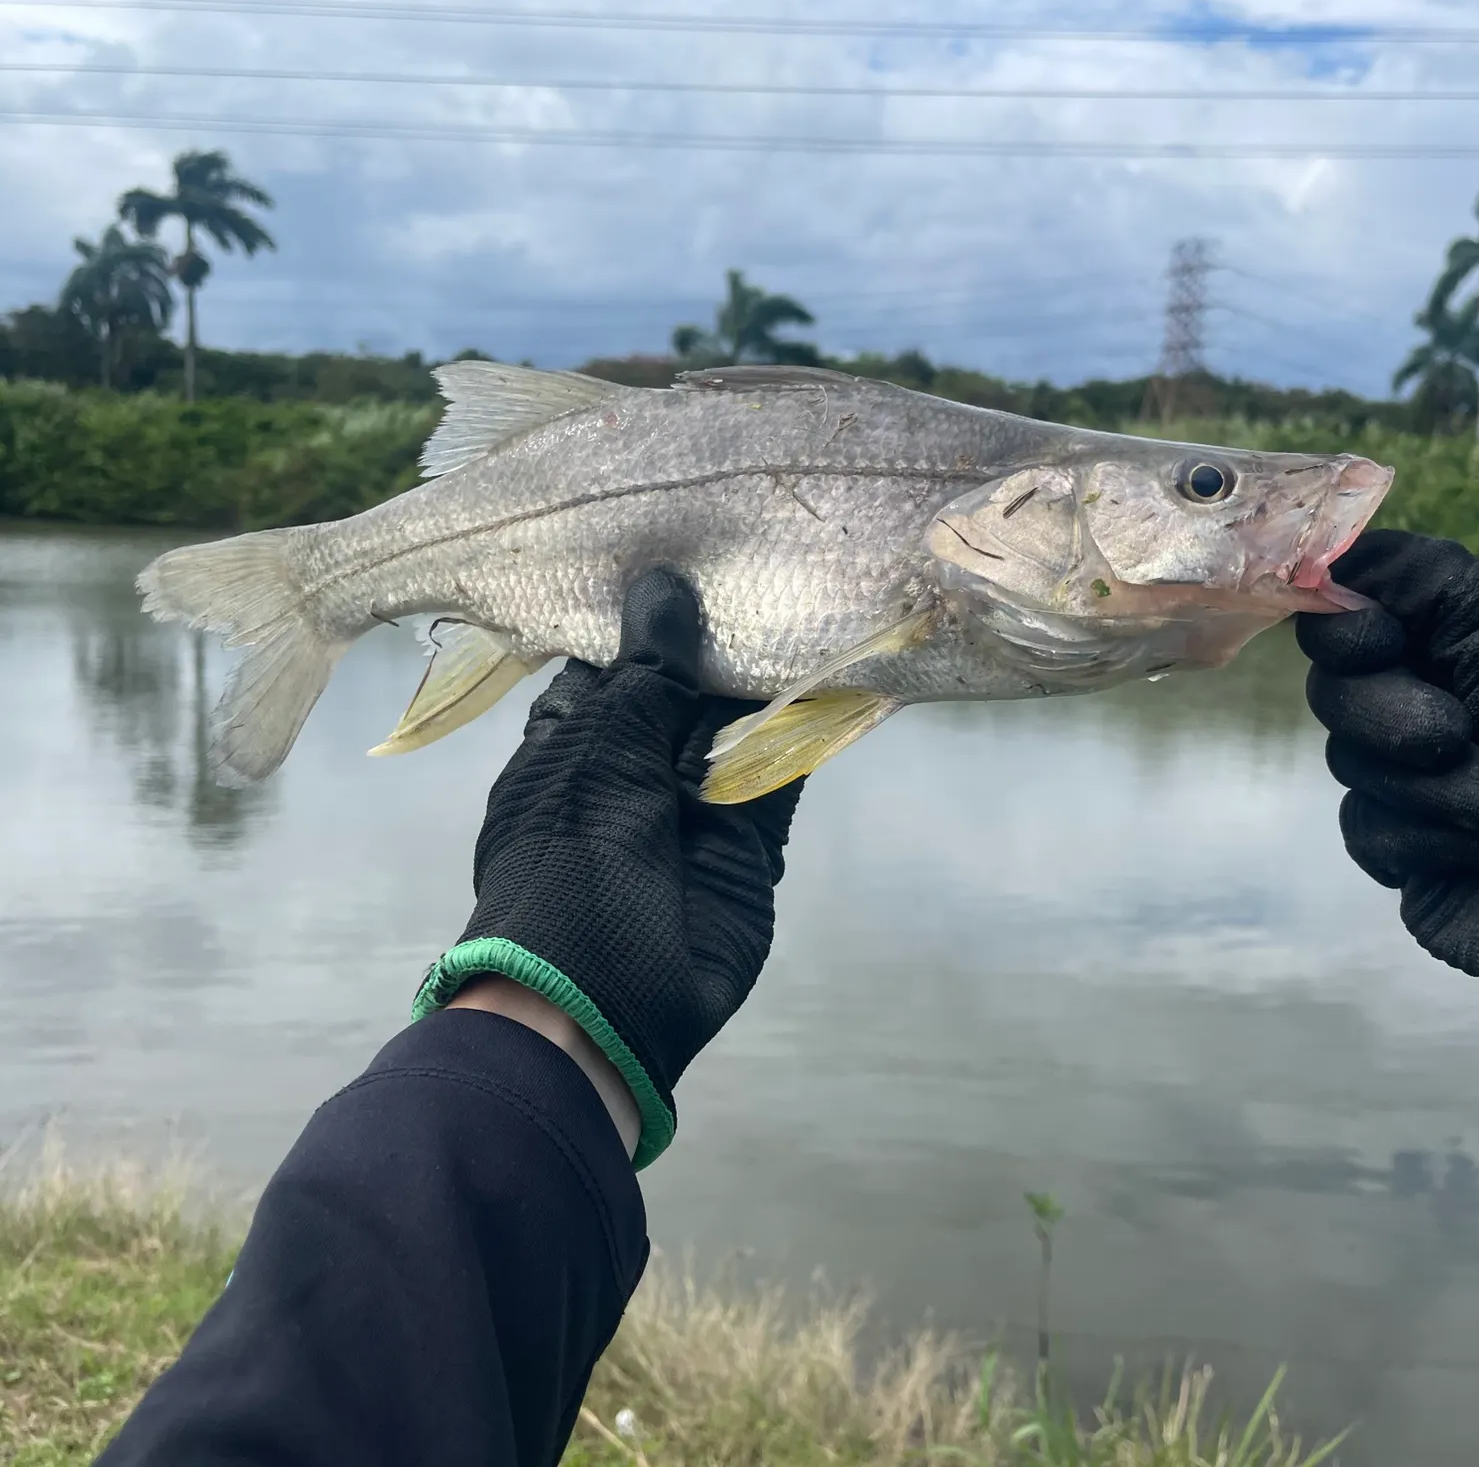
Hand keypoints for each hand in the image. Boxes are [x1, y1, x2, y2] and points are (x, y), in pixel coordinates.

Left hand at [412, 570, 802, 1166]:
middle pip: (688, 685)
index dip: (653, 611)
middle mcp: (637, 762)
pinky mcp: (751, 840)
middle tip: (777, 551)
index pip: (618, 657)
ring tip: (818, 593)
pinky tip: (844, 670)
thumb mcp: (601, 751)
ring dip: (773, 676)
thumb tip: (664, 583)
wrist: (596, 1003)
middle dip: (725, 636)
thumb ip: (647, 671)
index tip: (697, 541)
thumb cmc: (568, 862)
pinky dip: (811, 728)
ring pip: (742, 723)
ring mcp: (697, 801)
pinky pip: (783, 771)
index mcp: (575, 737)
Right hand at [1297, 529, 1478, 978]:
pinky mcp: (1408, 844)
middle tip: (1454, 735)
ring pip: (1347, 761)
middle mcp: (1433, 692)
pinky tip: (1476, 849)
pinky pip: (1366, 830)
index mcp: (1464, 632)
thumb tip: (1338, 561)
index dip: (1345, 625)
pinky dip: (1421, 842)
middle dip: (1384, 714)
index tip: (1383, 644)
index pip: (1353, 602)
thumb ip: (1422, 580)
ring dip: (1426, 789)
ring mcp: (1415, 771)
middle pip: (1333, 685)